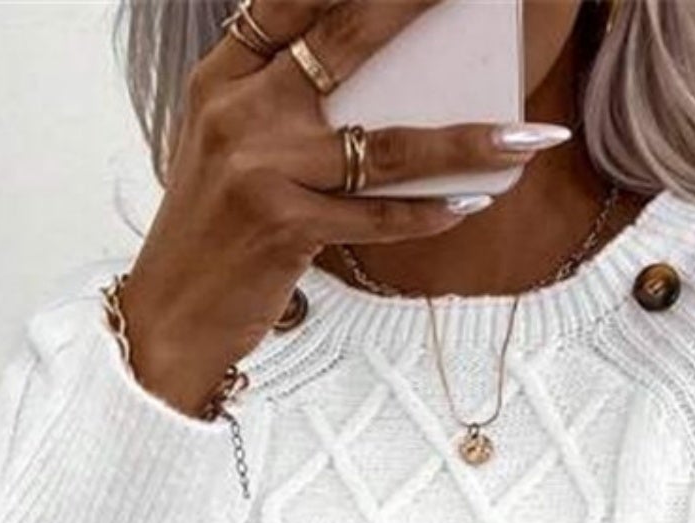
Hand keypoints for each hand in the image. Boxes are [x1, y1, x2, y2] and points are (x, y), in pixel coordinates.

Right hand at [120, 0, 570, 413]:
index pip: (295, 0)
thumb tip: (392, 88)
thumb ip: (287, 106)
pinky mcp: (281, 226)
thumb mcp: (234, 151)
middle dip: (418, 7)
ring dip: (466, 140)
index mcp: (222, 76)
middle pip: (346, 37)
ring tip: (525, 137)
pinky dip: (430, 212)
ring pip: (384, 143)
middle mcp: (237, 108)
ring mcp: (258, 166)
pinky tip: (473, 203)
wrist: (168, 319)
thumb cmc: (217, 234)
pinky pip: (378, 214)